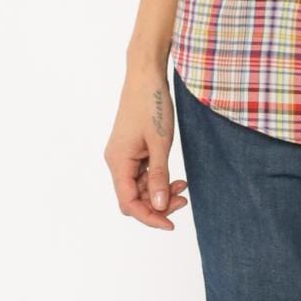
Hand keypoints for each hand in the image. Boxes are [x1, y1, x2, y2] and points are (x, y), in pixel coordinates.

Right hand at [108, 64, 189, 229]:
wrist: (146, 76)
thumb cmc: (152, 105)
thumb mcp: (160, 143)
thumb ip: (159, 176)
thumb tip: (159, 206)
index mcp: (118, 161)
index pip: (129, 202)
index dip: (149, 217)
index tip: (171, 224)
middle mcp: (116, 161)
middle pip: (133, 198)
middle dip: (157, 204)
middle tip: (184, 199)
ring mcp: (124, 156)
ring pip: (140, 188)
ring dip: (160, 192)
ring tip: (184, 187)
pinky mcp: (132, 150)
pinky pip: (143, 174)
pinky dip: (158, 179)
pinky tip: (176, 178)